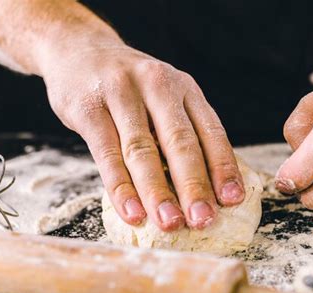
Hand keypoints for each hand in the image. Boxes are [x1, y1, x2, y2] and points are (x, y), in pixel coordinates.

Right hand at [42, 41, 244, 231]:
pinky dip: (121, 187)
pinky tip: (132, 212)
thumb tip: (204, 184)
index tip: (232, 200)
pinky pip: (107, 153)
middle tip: (203, 220)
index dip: (223, 167)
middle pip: (180, 142)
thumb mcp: (162, 95)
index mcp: (183, 87)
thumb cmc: (129, 87)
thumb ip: (179, 129)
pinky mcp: (89, 107)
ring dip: (157, 192)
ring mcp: (121, 94)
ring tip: (169, 223)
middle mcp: (157, 86)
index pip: (210, 131)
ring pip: (143, 150)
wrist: (79, 49)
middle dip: (194, 186)